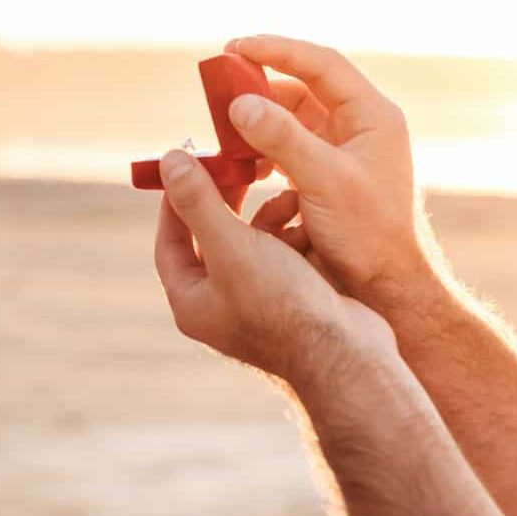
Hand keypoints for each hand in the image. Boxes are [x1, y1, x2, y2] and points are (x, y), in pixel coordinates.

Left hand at [154, 148, 393, 382]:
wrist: (348, 353)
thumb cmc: (284, 305)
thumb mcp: (233, 246)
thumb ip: (199, 203)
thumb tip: (168, 161)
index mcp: (193, 303)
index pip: (170, 243)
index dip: (174, 203)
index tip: (186, 168)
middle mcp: (220, 306)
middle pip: (212, 239)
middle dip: (226, 202)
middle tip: (235, 167)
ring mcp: (258, 305)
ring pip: (253, 244)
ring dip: (270, 216)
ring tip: (289, 197)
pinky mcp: (294, 300)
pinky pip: (284, 255)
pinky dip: (294, 234)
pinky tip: (309, 219)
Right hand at [222, 35, 441, 313]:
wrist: (387, 287)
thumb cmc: (369, 236)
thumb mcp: (324, 181)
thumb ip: (282, 138)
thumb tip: (240, 103)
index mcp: (372, 116)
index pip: (322, 64)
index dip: (277, 50)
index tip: (234, 47)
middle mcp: (360, 126)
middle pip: (303, 87)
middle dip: (260, 84)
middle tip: (219, 82)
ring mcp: (344, 150)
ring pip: (292, 118)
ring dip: (258, 120)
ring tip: (224, 126)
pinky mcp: (328, 174)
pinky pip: (289, 146)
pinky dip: (263, 149)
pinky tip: (243, 164)